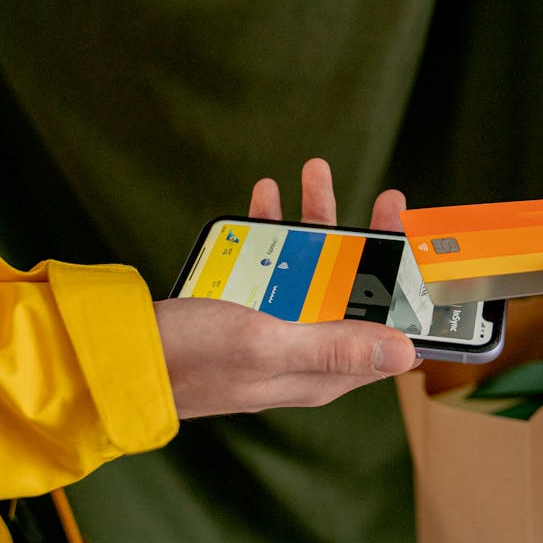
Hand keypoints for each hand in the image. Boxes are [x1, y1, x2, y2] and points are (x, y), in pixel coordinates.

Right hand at [157, 158, 417, 417]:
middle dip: (371, 241)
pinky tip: (267, 195)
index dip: (410, 292)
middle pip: (356, 291)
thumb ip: (336, 346)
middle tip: (387, 197)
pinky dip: (271, 230)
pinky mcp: (247, 309)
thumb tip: (406, 352)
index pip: (388, 331)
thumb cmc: (190, 359)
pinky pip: (272, 265)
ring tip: (315, 173)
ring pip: (313, 269)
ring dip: (318, 222)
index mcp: (323, 369)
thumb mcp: (268, 345)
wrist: (118, 360)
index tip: (424, 250)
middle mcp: (307, 348)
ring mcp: (277, 326)